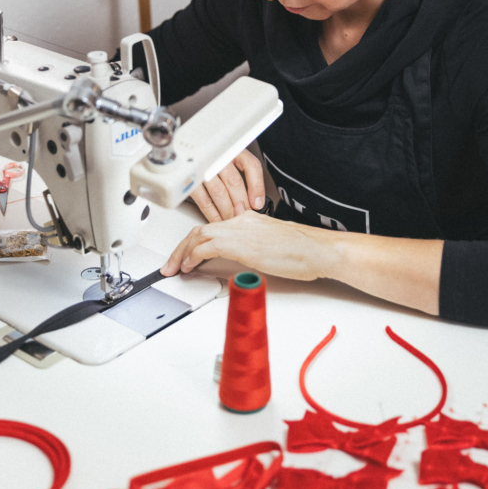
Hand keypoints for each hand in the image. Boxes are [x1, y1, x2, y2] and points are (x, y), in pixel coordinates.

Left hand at [161, 209, 332, 280]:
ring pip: (198, 236)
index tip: (184, 255)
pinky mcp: (241, 245)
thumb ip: (251, 248)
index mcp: (247, 219)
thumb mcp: (270, 247)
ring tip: (174, 268)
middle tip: (170, 264)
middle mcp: (241, 221)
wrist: (317, 250)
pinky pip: (207, 247)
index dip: (193, 241)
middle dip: (180, 248)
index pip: (211, 227)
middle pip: (200, 230)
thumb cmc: (302, 251)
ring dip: (181, 253)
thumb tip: (240, 261)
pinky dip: (193, 257)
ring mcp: (240, 231)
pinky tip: (189, 267)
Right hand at [188, 149, 265, 221]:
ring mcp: (202, 167)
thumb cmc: (212, 157)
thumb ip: (246, 176)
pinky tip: (219, 220)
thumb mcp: (232, 160)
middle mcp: (217, 156)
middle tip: (246, 217)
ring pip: (219, 193)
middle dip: (242, 204)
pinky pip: (204, 200)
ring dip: (228, 211)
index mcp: (232, 149)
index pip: (250, 164)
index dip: (256, 186)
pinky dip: (212, 214)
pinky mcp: (190, 179)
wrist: (189, 149)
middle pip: (234, 181)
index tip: (258, 204)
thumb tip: (256, 202)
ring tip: (233, 221)